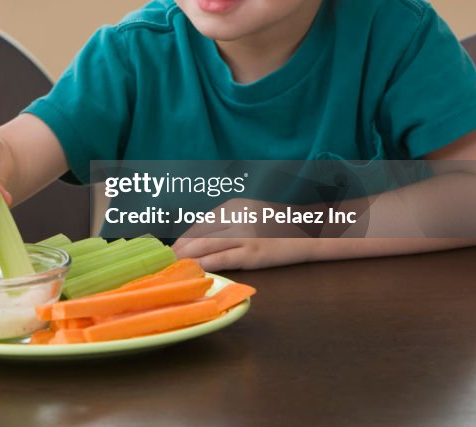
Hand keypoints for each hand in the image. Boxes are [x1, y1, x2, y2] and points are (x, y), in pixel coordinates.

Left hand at [172, 198, 315, 270]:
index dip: (183, 237)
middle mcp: (236, 217)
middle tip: (165, 260)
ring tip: (174, 266)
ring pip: (207, 246)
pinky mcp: (254, 253)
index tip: (171, 248)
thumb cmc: (277, 225)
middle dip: (180, 248)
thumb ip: (227, 222)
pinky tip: (196, 269)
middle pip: (199, 234)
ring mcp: (245, 235)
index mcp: (233, 206)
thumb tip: (200, 238)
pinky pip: (224, 259)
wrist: (310, 232)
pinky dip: (207, 264)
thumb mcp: (249, 213)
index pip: (200, 223)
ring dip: (187, 257)